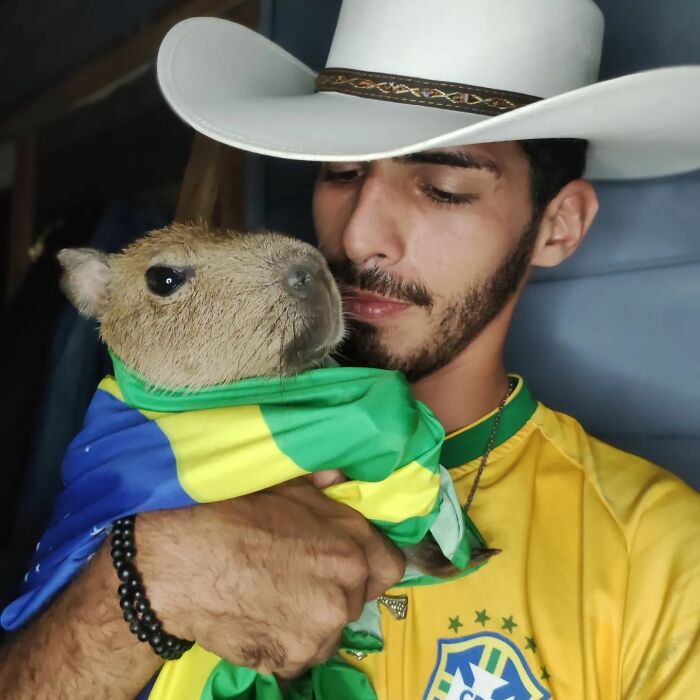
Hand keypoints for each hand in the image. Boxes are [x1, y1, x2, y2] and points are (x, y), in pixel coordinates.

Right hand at [136, 477, 404, 676]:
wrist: (177, 561)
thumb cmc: (229, 512)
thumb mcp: (282, 486)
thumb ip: (322, 487)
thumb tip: (342, 479)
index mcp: (349, 544)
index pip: (391, 566)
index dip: (368, 565)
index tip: (343, 565)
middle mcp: (345, 588)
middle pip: (356, 599)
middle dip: (334, 591)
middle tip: (295, 578)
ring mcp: (320, 628)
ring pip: (328, 630)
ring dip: (309, 621)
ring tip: (270, 599)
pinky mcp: (292, 659)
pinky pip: (299, 656)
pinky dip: (285, 644)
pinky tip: (257, 620)